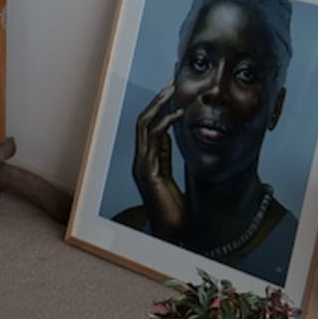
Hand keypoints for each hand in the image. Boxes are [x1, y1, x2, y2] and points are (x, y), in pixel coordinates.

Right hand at [129, 87, 187, 236]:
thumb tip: (167, 133)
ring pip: (143, 126)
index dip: (159, 108)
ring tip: (173, 91)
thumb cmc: (175, 211)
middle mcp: (140, 161)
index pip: (149, 127)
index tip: (174, 93)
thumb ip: (166, 156)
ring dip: (158, 106)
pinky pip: (153, 140)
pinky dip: (164, 123)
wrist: (173, 235)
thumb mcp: (171, 175)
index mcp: (146, 162)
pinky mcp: (147, 172)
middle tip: (171, 83)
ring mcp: (141, 166)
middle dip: (156, 100)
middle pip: (142, 121)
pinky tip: (177, 115)